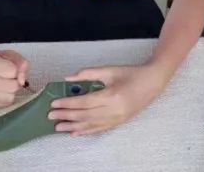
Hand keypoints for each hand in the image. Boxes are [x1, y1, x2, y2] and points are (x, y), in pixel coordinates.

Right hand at [0, 49, 29, 107]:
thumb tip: (23, 79)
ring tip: (2, 84)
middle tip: (6, 77)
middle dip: (14, 81)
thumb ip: (19, 62)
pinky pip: (2, 105)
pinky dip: (4, 98)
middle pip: (13, 86)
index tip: (5, 67)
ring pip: (10, 98)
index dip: (13, 68)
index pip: (13, 71)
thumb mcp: (2, 54)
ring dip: (10, 91)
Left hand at [49, 64, 170, 135]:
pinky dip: (86, 131)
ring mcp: (117, 118)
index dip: (68, 104)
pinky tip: (75, 133)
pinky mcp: (120, 122)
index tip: (54, 104)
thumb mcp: (109, 70)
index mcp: (111, 95)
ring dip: (73, 127)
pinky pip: (100, 129)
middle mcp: (114, 110)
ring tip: (58, 127)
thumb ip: (88, 73)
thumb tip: (68, 78)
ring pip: (91, 125)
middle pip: (85, 115)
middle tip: (51, 116)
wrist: (153, 82)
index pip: (84, 102)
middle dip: (66, 116)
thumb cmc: (131, 73)